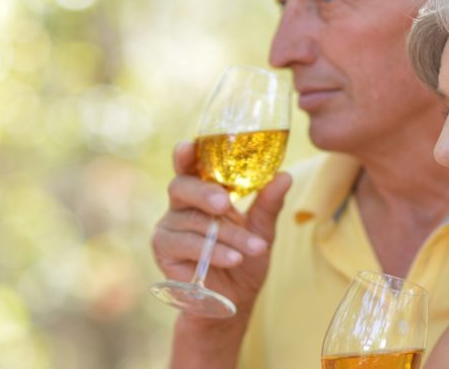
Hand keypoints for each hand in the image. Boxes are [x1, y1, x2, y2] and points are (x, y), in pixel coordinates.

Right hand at [152, 140, 291, 316]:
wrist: (234, 301)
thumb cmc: (244, 261)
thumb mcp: (262, 231)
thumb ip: (268, 204)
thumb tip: (284, 176)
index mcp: (203, 192)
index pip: (190, 166)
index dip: (186, 154)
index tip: (189, 146)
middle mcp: (181, 205)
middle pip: (182, 186)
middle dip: (204, 193)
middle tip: (225, 203)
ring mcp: (169, 226)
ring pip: (193, 221)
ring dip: (226, 235)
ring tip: (254, 249)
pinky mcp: (164, 250)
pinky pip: (186, 244)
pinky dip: (213, 251)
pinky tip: (233, 258)